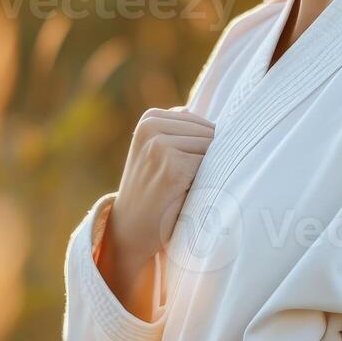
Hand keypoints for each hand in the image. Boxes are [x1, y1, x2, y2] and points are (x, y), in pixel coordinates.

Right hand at [103, 105, 214, 284]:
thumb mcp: (159, 151)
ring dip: (208, 170)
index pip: (201, 122)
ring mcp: (160, 145)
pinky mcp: (172, 166)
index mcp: (150, 118)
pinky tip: (188, 195)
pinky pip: (210, 165)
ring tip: (186, 188)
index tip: (184, 171)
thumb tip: (205, 111)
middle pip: (209, 133)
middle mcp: (151, 127)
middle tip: (188, 183)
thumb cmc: (153, 191)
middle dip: (208, 159)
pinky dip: (207, 182)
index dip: (203, 150)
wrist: (130, 229)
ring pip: (211, 148)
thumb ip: (179, 130)